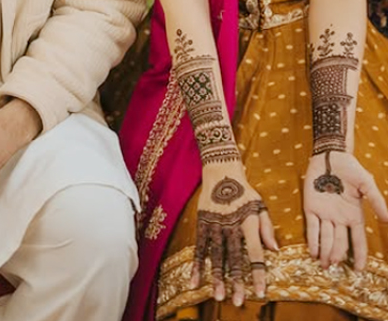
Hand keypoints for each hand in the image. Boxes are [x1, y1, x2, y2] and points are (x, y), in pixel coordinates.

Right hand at [191, 163, 277, 306]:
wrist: (220, 169)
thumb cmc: (244, 189)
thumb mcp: (260, 204)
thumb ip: (266, 227)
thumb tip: (275, 250)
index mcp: (248, 221)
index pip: (255, 252)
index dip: (258, 273)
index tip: (260, 292)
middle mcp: (231, 224)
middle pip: (234, 257)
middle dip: (237, 281)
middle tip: (238, 302)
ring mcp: (215, 223)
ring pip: (216, 254)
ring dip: (217, 276)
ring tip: (218, 296)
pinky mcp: (202, 221)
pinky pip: (199, 246)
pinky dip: (197, 265)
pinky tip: (195, 281)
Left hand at [304, 150, 387, 270]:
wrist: (330, 155)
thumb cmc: (350, 169)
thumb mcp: (367, 184)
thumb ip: (376, 201)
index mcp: (354, 215)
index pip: (358, 240)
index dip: (360, 255)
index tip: (360, 270)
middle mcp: (340, 219)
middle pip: (340, 242)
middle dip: (338, 255)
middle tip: (334, 267)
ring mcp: (325, 214)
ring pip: (326, 238)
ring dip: (325, 252)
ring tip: (324, 265)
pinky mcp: (311, 207)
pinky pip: (312, 226)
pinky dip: (313, 239)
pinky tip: (313, 252)